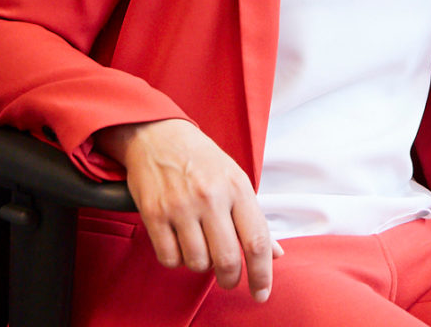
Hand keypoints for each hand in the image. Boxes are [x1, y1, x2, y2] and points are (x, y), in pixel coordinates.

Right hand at [93, 118, 282, 301]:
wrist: (159, 136)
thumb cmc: (203, 160)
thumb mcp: (236, 180)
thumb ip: (255, 219)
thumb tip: (277, 254)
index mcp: (237, 188)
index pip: (257, 241)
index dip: (262, 274)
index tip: (261, 294)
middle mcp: (210, 197)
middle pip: (226, 259)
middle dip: (230, 279)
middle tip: (229, 280)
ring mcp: (180, 206)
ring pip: (197, 262)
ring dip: (201, 265)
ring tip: (201, 248)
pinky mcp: (153, 214)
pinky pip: (169, 258)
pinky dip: (177, 260)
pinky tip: (180, 244)